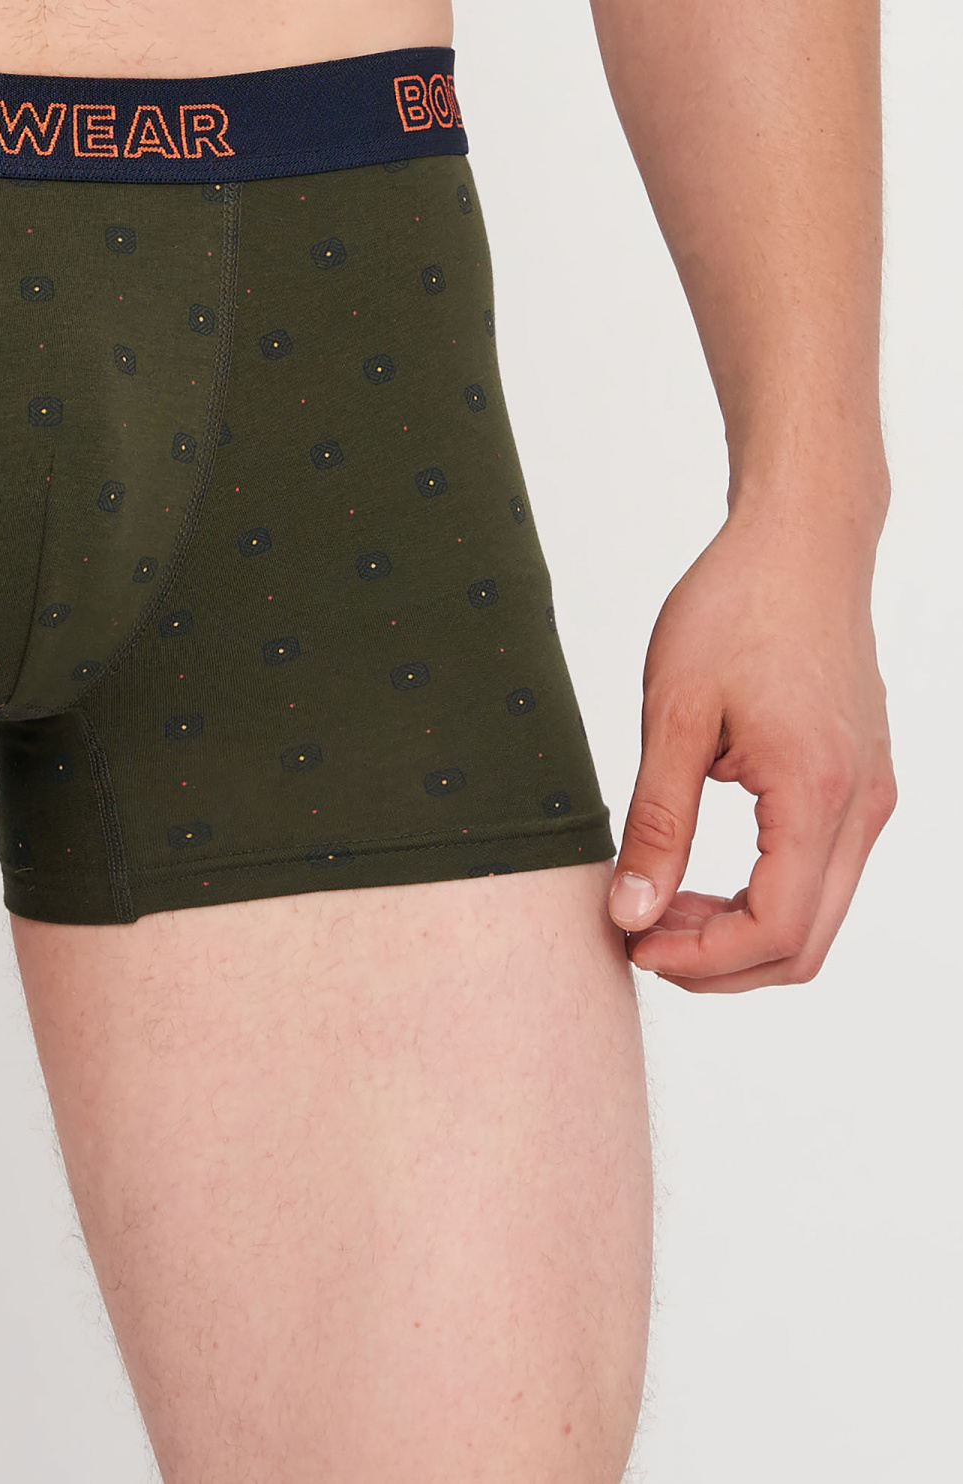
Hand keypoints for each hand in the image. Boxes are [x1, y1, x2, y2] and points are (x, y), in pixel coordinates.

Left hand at [606, 508, 894, 990]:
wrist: (800, 542)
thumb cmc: (735, 608)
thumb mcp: (674, 714)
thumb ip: (657, 821)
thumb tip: (633, 912)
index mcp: (816, 792)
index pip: (775, 931)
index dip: (701, 960)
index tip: (634, 944)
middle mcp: (862, 806)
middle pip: (805, 944)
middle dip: (719, 961)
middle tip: (640, 936)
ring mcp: (872, 796)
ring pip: (819, 915)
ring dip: (741, 931)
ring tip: (660, 904)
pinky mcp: (865, 782)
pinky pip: (825, 871)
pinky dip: (768, 893)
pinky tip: (701, 871)